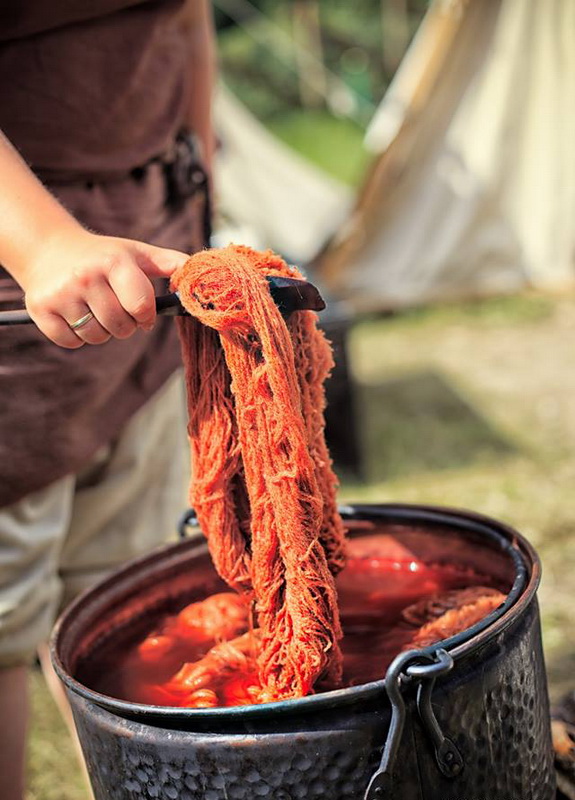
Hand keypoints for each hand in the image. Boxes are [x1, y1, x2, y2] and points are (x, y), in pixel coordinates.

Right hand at [21, 229, 188, 347]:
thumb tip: (201, 273)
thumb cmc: (103, 255)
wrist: (48, 248)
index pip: (141, 307)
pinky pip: (72, 342)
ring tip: (94, 308)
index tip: (142, 312)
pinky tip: (75, 314)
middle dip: (125, 324)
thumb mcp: (137, 253)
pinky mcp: (40, 310)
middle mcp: (85, 277)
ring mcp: (61, 294)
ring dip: (102, 331)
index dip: (146, 316)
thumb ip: (171, 263)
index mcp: (114, 263)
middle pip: (121, 328)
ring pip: (97, 338)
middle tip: (116, 308)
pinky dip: (77, 336)